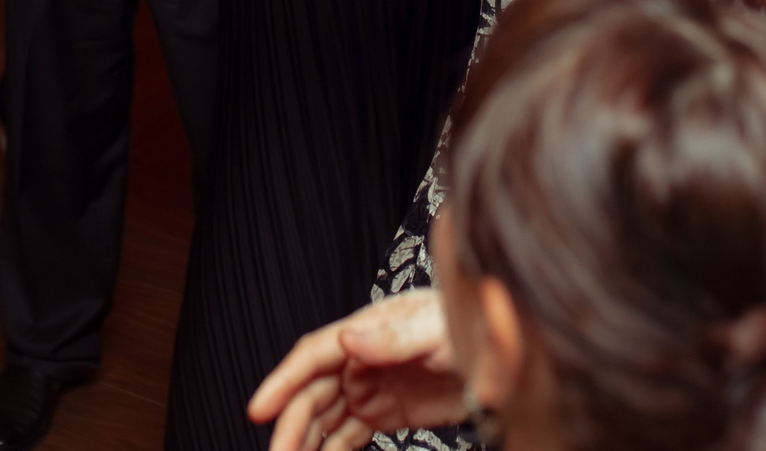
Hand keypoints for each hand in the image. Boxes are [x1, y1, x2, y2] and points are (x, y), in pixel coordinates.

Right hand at [248, 291, 463, 450]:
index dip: (282, 381)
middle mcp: (361, 358)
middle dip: (291, 427)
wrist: (507, 351)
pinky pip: (348, 435)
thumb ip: (394, 337)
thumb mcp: (440, 330)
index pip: (313, 356)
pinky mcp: (387, 411)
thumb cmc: (477, 327)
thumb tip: (346, 338)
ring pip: (325, 419)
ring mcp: (372, 387)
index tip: (258, 410)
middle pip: (312, 395)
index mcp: (367, 330)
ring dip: (305, 444)